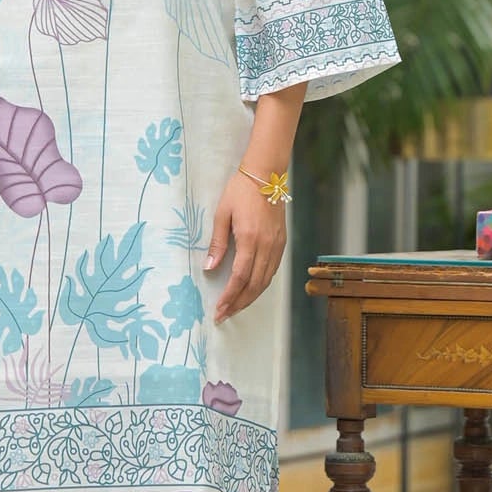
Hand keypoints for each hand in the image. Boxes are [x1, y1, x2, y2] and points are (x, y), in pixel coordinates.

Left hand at [204, 173, 287, 323]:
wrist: (266, 175)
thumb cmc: (240, 191)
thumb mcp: (222, 214)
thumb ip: (217, 243)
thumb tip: (210, 268)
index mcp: (250, 239)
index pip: (239, 277)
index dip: (229, 297)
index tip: (218, 310)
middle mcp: (267, 246)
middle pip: (254, 285)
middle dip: (239, 304)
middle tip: (224, 315)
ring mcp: (277, 245)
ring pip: (266, 281)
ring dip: (250, 298)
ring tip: (235, 307)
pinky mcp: (281, 243)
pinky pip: (272, 271)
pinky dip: (261, 285)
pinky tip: (251, 290)